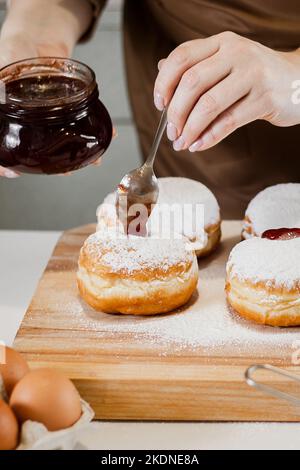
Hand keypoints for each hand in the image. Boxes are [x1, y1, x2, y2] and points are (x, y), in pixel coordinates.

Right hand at [0, 0, 93, 176]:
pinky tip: (110, 134)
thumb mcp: (4, 65)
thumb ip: (2, 83)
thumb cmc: (14, 51)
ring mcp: (48, 121)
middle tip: (64, 171)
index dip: (4, 164)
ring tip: (92, 161)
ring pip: (60, 145)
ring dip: (77, 155)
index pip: (1, 149)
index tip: (14, 172)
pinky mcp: (66, 112)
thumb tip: (1, 94)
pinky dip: (95, 131)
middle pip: (35, 153)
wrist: (37, 36)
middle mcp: (28, 125)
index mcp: (8, 119)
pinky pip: (79, 125)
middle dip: (51, 166)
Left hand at [154, 31, 299, 151]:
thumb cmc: (256, 75)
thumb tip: (161, 71)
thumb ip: (196, 66)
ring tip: (183, 142)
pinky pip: (229, 121)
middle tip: (172, 132)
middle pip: (191, 82)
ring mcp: (253, 75)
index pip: (181, 57)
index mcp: (222, 43)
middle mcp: (236, 53)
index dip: (164, 83)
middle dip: (175, 112)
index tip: (159, 105)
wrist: (299, 80)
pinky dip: (209, 137)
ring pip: (209, 104)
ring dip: (190, 129)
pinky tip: (199, 145)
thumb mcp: (227, 62)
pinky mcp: (265, 99)